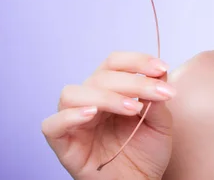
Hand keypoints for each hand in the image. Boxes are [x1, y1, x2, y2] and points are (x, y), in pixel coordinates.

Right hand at [41, 51, 175, 178]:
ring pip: (73, 93)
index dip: (137, 60)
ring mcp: (75, 121)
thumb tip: (159, 73)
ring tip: (132, 109)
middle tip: (158, 95)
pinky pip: (52, 124)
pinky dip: (70, 116)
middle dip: (133, 82)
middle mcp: (90, 100)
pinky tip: (92, 114)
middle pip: (100, 76)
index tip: (162, 68)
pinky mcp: (63, 143)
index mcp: (111, 89)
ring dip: (105, 96)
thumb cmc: (146, 153)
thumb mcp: (160, 123)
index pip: (115, 63)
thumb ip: (157, 98)